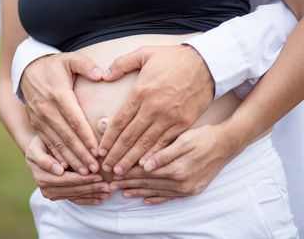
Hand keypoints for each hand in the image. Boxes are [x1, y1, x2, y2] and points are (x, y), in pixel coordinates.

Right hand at [21, 52, 102, 174]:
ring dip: (71, 160)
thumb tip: (101, 74)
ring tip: (84, 173)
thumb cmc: (54, 66)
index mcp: (59, 95)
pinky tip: (67, 168)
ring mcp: (40, 119)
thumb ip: (86, 65)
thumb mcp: (69, 59)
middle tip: (95, 170)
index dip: (87, 138)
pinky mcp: (36, 125)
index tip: (98, 151)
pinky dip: (58, 157)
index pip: (76, 121)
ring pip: (57, 143)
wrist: (27, 70)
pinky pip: (48, 143)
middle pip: (67, 137)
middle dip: (81, 155)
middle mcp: (47, 110)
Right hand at [25, 136, 109, 204]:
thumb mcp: (41, 143)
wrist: (38, 148)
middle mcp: (43, 185)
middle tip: (107, 185)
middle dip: (90, 187)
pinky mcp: (56, 195)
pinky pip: (73, 199)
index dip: (82, 178)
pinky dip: (87, 200)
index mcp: (40, 173)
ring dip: (92, 194)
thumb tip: (61, 170)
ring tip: (107, 191)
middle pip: (71, 188)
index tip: (98, 176)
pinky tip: (100, 199)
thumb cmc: (42, 141)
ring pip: (74, 195)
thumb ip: (49, 155)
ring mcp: (50, 192)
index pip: (65, 178)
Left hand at [100, 45, 214, 174]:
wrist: (207, 63)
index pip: (119, 120)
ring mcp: (169, 117)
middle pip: (130, 136)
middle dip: (116, 154)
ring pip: (146, 144)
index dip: (108, 138)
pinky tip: (144, 166)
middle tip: (106, 168)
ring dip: (131, 159)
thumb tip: (104, 75)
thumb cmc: (173, 58)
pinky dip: (153, 155)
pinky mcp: (183, 123)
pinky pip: (165, 143)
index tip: (100, 150)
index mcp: (140, 91)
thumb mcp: (145, 52)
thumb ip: (122, 63)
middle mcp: (153, 108)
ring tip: (120, 171)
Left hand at [109, 124, 238, 203]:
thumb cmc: (204, 137)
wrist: (227, 144)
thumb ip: (163, 154)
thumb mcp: (184, 140)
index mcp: (177, 169)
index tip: (113, 174)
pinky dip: (157, 199)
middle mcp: (181, 183)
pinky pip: (170, 197)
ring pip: (157, 192)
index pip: (145, 173)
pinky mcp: (192, 190)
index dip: (128, 174)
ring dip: (139, 193)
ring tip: (124, 194)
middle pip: (148, 184)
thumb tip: (144, 165)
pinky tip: (147, 201)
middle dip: (129, 185)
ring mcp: (187, 188)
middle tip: (111, 186)